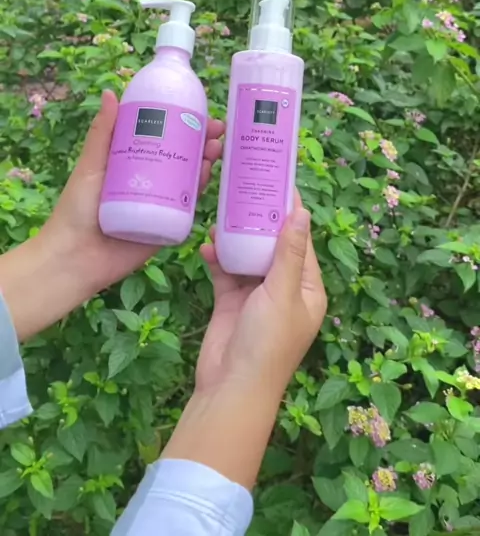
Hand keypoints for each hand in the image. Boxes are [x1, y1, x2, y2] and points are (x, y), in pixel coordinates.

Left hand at [1, 90, 223, 339]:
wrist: (75, 259)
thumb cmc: (76, 209)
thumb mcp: (90, 166)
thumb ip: (102, 133)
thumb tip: (111, 93)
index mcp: (131, 163)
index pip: (161, 137)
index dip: (182, 123)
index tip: (199, 110)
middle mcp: (149, 181)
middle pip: (181, 156)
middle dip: (201, 141)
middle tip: (216, 130)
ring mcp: (159, 203)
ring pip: (188, 178)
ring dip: (204, 162)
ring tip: (214, 149)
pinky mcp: (167, 226)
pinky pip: (187, 206)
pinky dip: (199, 190)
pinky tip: (207, 175)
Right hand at [161, 193, 326, 489]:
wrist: (231, 388)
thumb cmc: (267, 342)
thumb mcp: (282, 293)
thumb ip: (288, 252)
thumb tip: (302, 212)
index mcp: (307, 289)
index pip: (300, 242)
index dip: (290, 213)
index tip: (279, 183)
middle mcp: (284, 290)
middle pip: (272, 246)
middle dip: (259, 220)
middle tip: (245, 187)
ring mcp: (256, 296)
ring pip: (247, 256)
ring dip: (235, 237)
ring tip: (222, 211)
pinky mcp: (231, 302)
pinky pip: (226, 272)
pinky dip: (218, 258)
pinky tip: (207, 245)